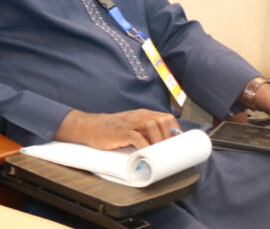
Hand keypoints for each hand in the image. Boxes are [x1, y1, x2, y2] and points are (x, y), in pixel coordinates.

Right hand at [56, 109, 180, 149]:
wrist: (90, 126)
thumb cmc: (112, 131)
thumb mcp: (131, 127)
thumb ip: (144, 132)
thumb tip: (160, 149)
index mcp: (144, 114)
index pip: (167, 118)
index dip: (175, 131)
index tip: (178, 145)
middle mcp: (139, 115)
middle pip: (162, 121)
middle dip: (169, 137)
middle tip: (169, 152)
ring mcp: (131, 122)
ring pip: (152, 126)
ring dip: (159, 141)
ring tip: (160, 154)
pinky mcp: (122, 131)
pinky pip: (137, 137)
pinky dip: (145, 146)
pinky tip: (147, 154)